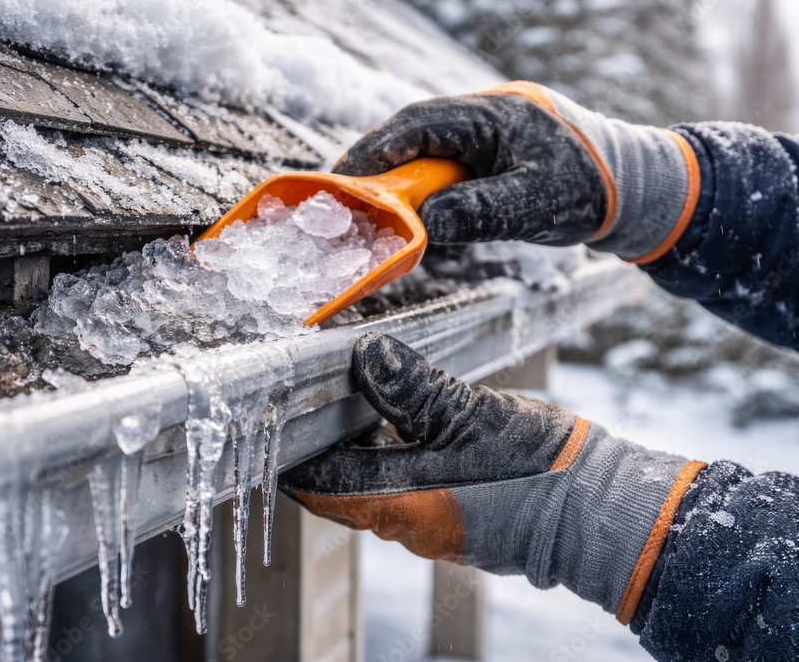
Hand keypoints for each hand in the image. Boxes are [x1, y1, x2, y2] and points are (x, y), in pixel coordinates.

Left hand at [279, 332, 705, 622]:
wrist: (607, 514)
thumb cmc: (544, 472)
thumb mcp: (474, 417)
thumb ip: (416, 388)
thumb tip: (369, 357)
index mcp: (402, 506)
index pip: (318, 487)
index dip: (291, 455)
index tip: (277, 420)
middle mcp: (410, 527)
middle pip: (341, 490)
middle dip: (322, 447)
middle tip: (311, 398)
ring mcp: (434, 528)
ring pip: (373, 489)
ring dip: (357, 451)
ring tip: (350, 400)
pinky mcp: (456, 520)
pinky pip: (405, 490)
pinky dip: (390, 459)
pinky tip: (400, 423)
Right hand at [334, 81, 699, 263]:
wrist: (638, 188)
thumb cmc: (594, 190)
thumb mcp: (536, 205)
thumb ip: (479, 212)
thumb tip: (422, 225)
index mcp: (496, 114)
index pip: (420, 123)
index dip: (376, 150)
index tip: (344, 178)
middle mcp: (487, 115)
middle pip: (415, 133)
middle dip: (378, 165)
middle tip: (345, 198)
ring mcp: (490, 133)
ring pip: (428, 149)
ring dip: (400, 178)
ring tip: (372, 210)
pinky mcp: (493, 153)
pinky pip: (447, 164)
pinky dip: (424, 186)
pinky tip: (413, 211)